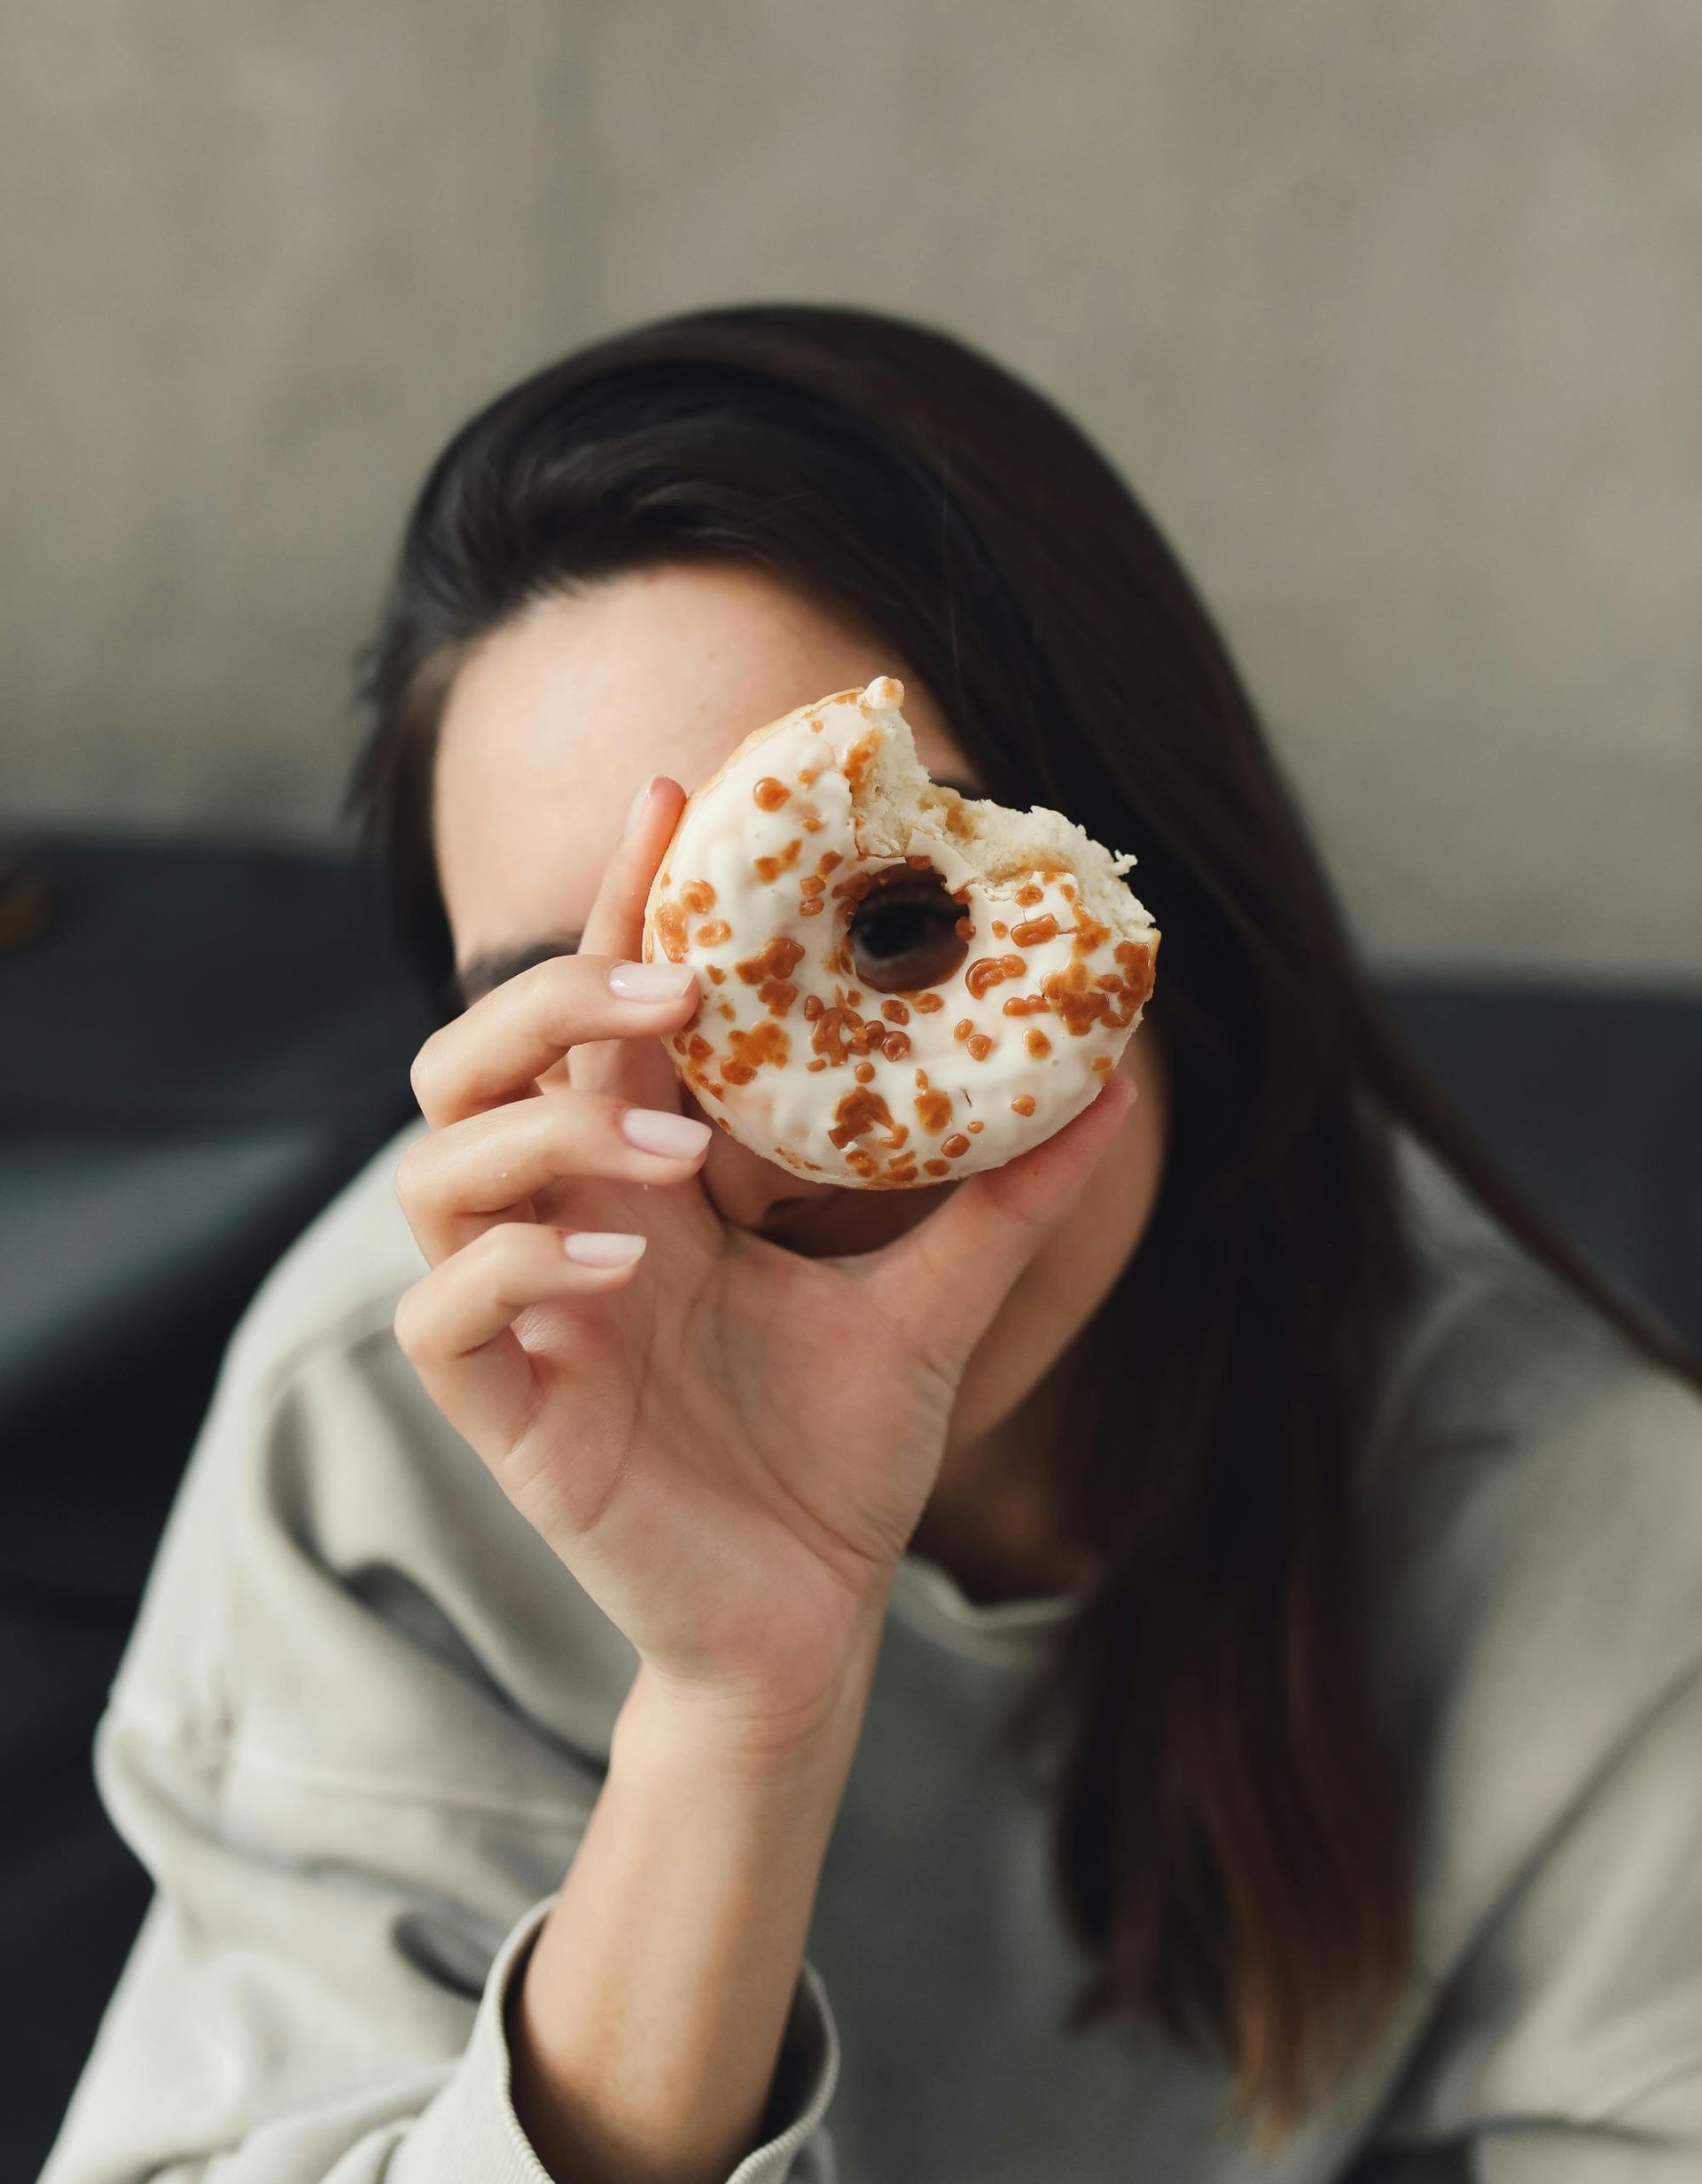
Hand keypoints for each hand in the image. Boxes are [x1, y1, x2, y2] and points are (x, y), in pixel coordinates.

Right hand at [393, 776, 1134, 1749]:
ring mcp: (524, 1315)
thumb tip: (1111, 1090)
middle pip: (476, 1055)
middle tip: (677, 992)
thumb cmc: (836, 1461)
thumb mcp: (930, 1309)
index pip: (606, 1013)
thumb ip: (1001, 1204)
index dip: (621, 904)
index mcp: (648, 1179)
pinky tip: (615, 1263)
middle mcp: (569, 1224)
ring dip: (542, 1127)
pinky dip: (512, 1260)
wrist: (807, 1628)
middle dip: (558, 994)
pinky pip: (442, 1308)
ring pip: (436, 1164)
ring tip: (669, 1158)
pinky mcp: (507, 1411)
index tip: (673, 799)